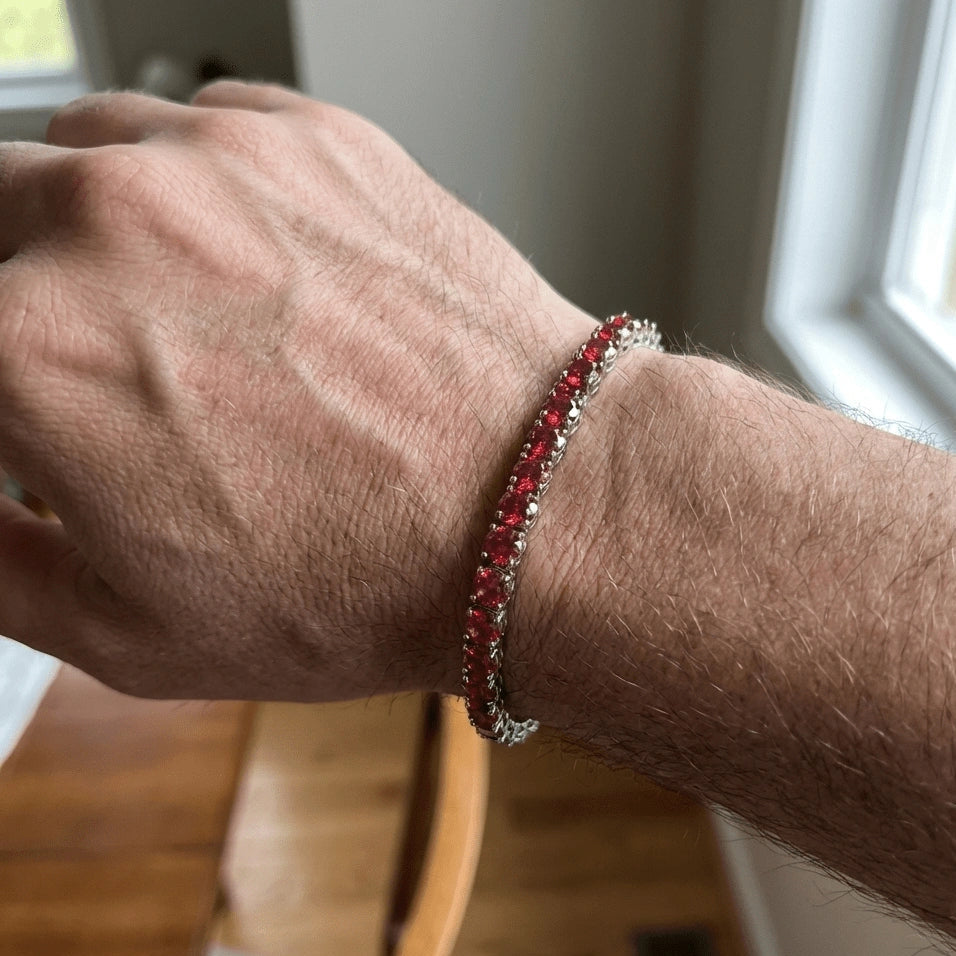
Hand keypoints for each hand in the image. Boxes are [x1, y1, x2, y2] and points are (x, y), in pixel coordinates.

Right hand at [0, 81, 593, 700]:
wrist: (530, 508)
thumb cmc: (367, 575)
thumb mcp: (132, 631)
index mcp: (33, 352)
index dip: (5, 395)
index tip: (34, 408)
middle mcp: (110, 227)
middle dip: (16, 290)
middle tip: (82, 357)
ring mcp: (221, 166)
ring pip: (81, 152)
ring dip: (89, 224)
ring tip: (160, 306)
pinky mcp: (315, 141)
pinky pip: (196, 124)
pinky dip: (191, 183)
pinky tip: (241, 258)